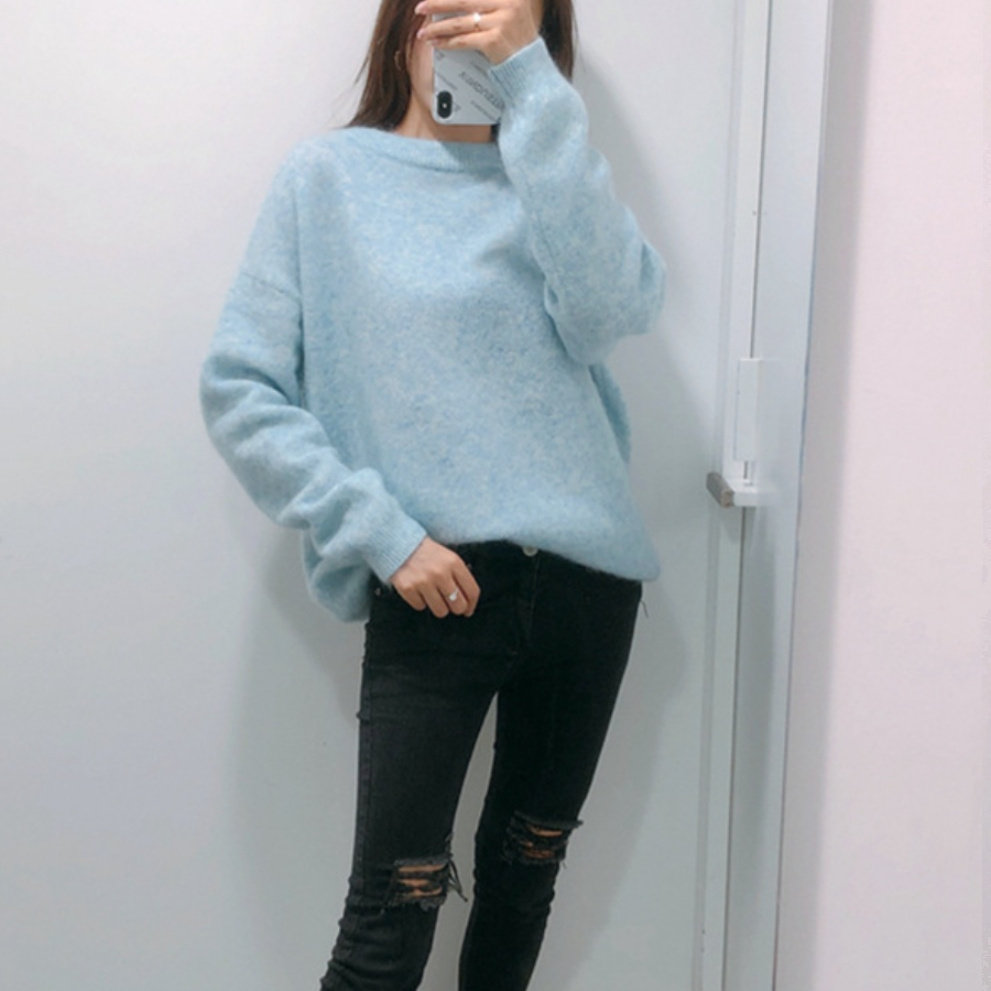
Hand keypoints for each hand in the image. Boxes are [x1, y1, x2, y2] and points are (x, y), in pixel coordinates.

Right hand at [389, 537, 480, 617]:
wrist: (399, 544)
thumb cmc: (427, 553)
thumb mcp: (448, 557)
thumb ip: (459, 576)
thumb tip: (468, 602)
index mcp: (454, 563)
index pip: (472, 591)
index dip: (472, 604)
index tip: (468, 610)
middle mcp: (440, 573)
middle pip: (458, 606)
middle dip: (456, 608)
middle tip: (449, 604)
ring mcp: (423, 582)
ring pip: (441, 611)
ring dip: (438, 607)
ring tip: (432, 596)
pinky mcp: (408, 588)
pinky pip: (420, 607)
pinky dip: (420, 601)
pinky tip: (418, 590)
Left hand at [414, 0, 540, 66]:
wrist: (531, 68)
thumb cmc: (517, 40)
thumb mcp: (511, 12)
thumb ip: (490, 3)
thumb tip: (455, 3)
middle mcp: (507, 2)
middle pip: (462, 0)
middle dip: (437, 4)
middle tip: (421, 8)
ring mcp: (501, 21)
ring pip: (460, 22)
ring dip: (437, 27)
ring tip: (424, 32)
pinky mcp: (494, 40)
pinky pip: (464, 40)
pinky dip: (447, 42)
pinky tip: (436, 43)